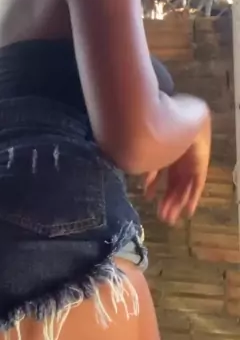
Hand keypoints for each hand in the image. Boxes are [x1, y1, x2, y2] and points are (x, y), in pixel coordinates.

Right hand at [144, 110, 210, 225]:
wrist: (180, 121)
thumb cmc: (159, 131)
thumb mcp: (150, 151)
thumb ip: (146, 167)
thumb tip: (139, 182)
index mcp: (163, 151)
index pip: (159, 172)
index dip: (154, 186)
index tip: (147, 197)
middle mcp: (177, 158)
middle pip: (172, 183)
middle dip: (165, 200)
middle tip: (160, 216)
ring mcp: (189, 163)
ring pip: (183, 188)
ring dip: (175, 203)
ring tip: (168, 218)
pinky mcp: (201, 167)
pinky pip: (197, 186)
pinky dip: (192, 199)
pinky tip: (187, 212)